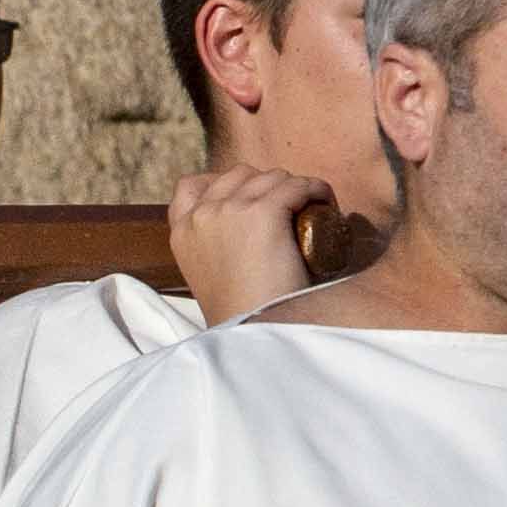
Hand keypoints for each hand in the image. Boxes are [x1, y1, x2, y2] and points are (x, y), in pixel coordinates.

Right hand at [166, 165, 363, 321]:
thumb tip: (241, 241)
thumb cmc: (241, 315)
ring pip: (272, 177)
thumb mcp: (211, 278)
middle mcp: (201, 216)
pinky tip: (325, 202)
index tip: (250, 199)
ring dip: (295, 187)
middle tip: (290, 208)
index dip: (224, 185)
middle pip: (239, 175)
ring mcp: (230, 210)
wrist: (253, 332)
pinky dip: (316, 191)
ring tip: (312, 208)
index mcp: (182, 233)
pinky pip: (298, 186)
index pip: (190, 186)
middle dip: (266, 184)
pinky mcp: (263, 213)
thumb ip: (215, 253)